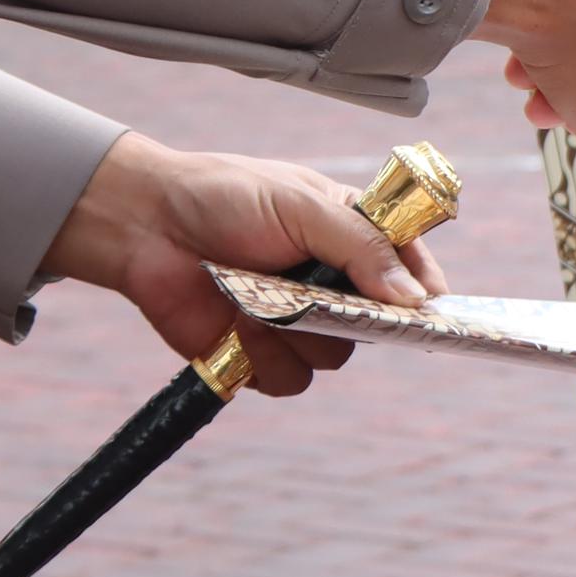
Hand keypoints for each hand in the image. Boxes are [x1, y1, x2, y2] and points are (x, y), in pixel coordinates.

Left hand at [39, 132, 441, 397]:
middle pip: (379, 325)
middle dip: (351, 315)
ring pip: (334, 358)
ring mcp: (298, 321)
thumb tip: (413, 298)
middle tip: (319, 294)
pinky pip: (289, 380)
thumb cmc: (225, 196)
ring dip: (298, 333)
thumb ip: (360, 246)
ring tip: (257, 295)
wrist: (148, 226)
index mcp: (352, 234)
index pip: (411, 267)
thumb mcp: (301, 205)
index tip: (427, 308)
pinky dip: (263, 357)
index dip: (423, 289)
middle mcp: (332, 282)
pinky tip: (236, 322)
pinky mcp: (260, 355)